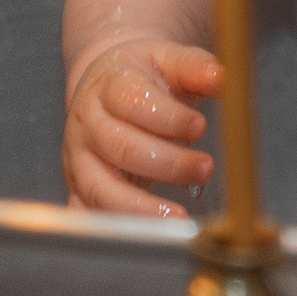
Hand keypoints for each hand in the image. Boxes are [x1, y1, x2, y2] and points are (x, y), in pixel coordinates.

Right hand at [63, 40, 219, 217]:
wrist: (103, 89)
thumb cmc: (141, 78)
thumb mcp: (167, 59)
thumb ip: (194, 66)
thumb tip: (220, 77)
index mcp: (109, 86)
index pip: (134, 102)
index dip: (167, 117)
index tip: (200, 127)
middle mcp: (88, 124)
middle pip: (121, 147)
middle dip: (167, 163)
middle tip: (204, 169)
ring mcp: (79, 160)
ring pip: (101, 188)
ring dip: (140, 206)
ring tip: (178, 216)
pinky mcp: (77, 188)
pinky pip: (88, 215)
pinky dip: (112, 228)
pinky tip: (143, 236)